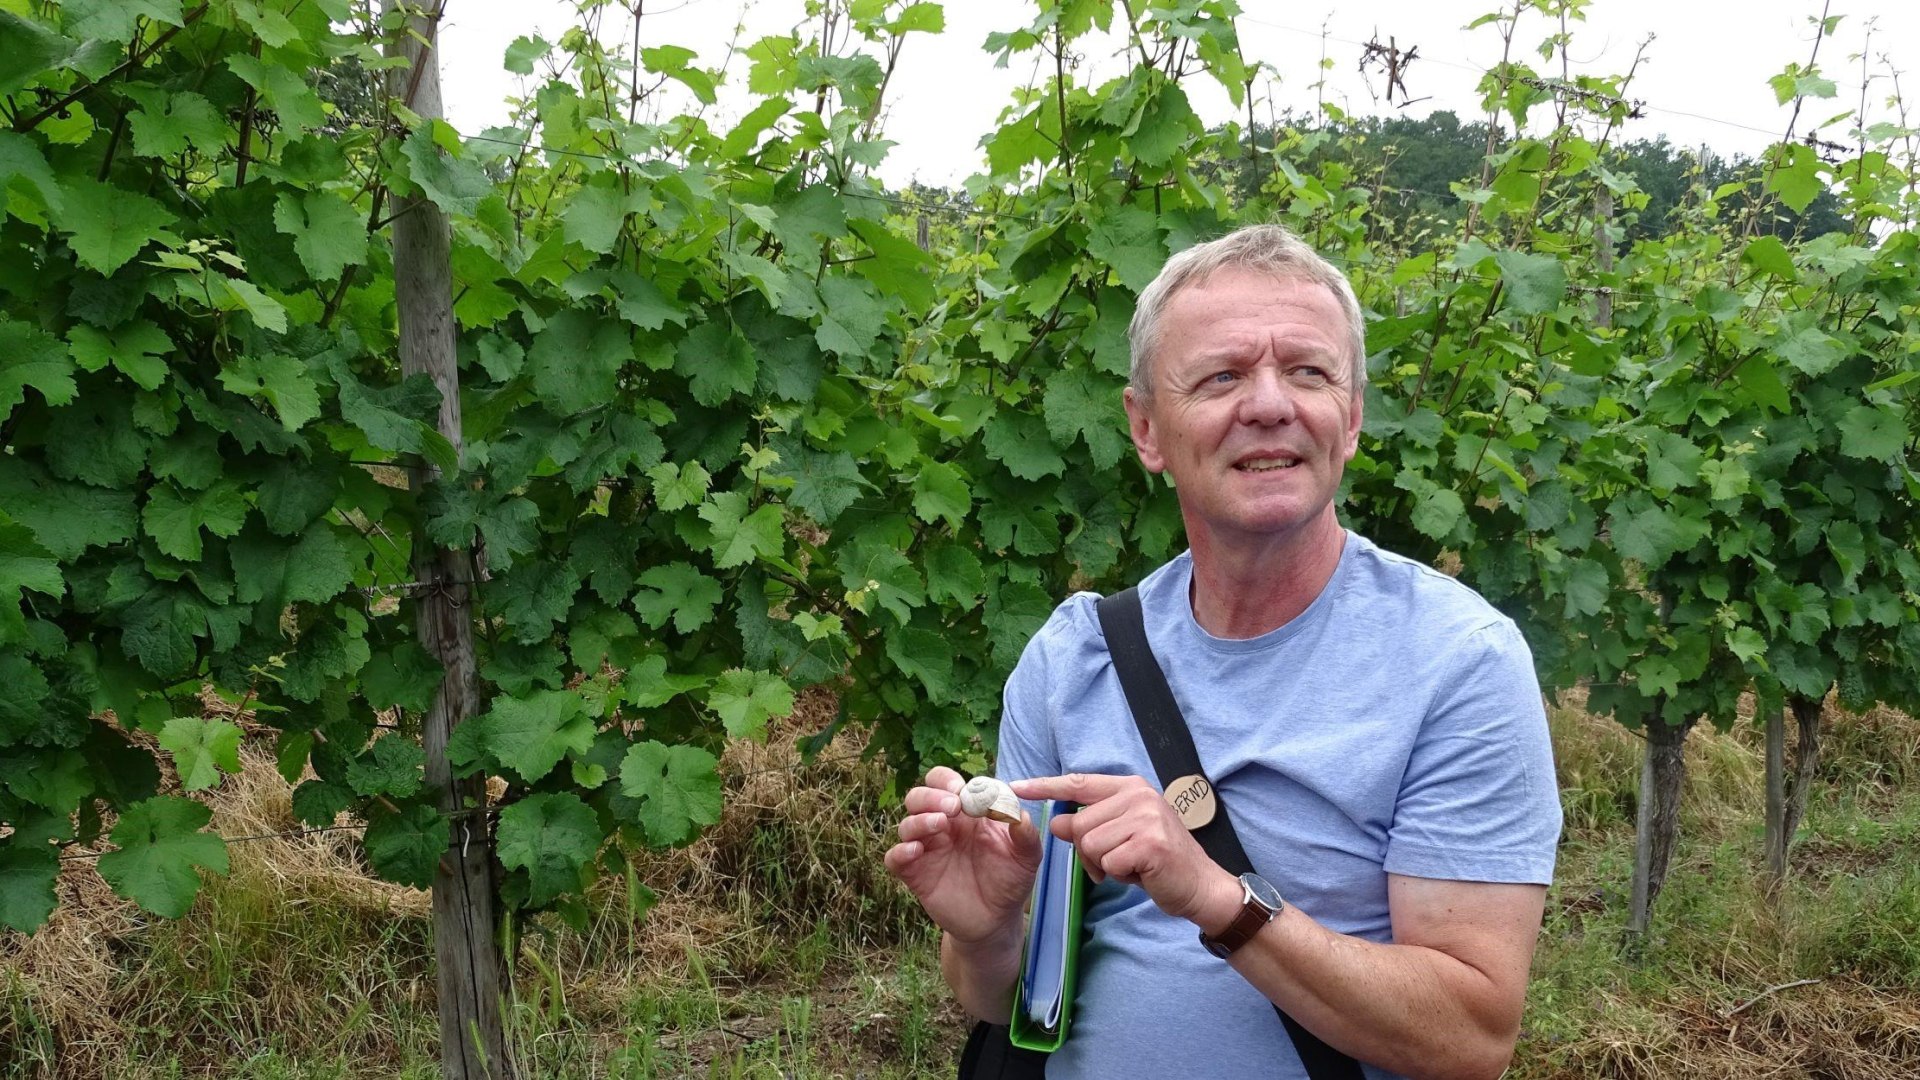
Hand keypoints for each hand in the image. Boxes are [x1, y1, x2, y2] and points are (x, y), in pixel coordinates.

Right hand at [884, 766, 1042, 944]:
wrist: (996, 919)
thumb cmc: (1010, 879)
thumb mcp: (1026, 856)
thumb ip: (1026, 833)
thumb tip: (1020, 814)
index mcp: (965, 813)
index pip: (943, 782)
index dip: (946, 780)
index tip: (960, 790)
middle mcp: (942, 826)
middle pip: (918, 797)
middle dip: (931, 795)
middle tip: (952, 807)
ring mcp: (927, 850)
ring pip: (906, 824)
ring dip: (919, 819)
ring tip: (940, 824)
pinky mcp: (916, 874)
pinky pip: (894, 858)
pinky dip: (900, 851)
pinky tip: (916, 851)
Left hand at [1012, 772, 1238, 927]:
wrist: (1200, 886)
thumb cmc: (1157, 861)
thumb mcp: (1121, 836)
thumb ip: (1090, 826)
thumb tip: (1054, 822)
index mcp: (1130, 787)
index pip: (1078, 783)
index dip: (1044, 786)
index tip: (1014, 786)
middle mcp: (1138, 795)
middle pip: (1079, 824)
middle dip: (1089, 852)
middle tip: (1116, 862)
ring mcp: (1145, 817)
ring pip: (1090, 845)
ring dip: (1104, 865)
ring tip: (1131, 866)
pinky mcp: (1149, 842)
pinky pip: (1107, 863)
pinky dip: (1119, 876)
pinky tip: (1140, 874)